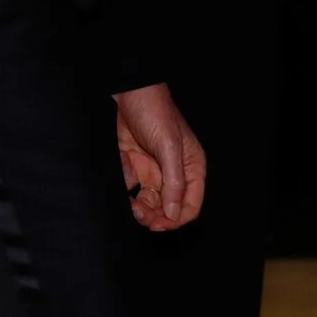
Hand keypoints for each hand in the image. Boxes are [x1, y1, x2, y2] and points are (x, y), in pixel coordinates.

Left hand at [114, 83, 205, 231]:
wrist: (128, 91)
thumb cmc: (155, 111)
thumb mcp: (169, 146)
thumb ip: (174, 181)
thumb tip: (174, 213)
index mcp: (191, 168)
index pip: (190, 205)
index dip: (176, 219)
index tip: (158, 225)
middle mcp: (173, 173)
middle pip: (167, 208)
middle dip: (154, 215)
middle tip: (139, 213)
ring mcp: (153, 170)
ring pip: (147, 202)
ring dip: (138, 205)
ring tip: (130, 200)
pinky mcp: (134, 165)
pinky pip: (130, 186)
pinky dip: (125, 183)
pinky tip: (125, 165)